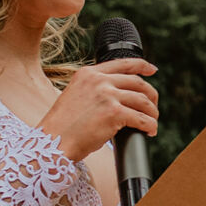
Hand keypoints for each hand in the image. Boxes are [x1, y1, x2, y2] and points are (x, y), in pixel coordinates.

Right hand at [38, 59, 158, 161]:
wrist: (52, 142)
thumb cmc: (63, 126)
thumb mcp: (75, 96)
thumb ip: (94, 89)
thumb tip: (119, 95)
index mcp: (88, 73)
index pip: (123, 63)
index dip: (142, 65)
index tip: (152, 69)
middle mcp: (99, 80)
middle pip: (137, 83)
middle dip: (151, 95)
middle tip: (153, 108)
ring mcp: (107, 95)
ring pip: (143, 100)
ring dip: (152, 112)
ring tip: (152, 121)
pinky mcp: (114, 113)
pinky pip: (142, 118)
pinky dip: (150, 125)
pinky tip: (150, 131)